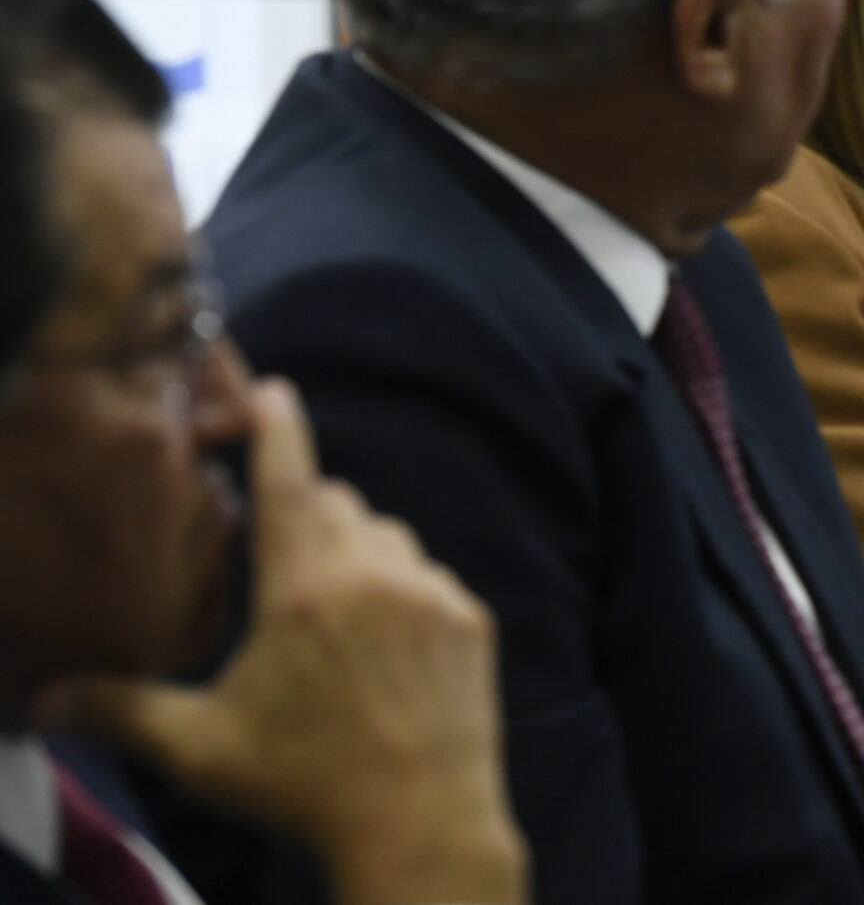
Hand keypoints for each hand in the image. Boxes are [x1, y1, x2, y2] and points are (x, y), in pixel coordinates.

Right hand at [39, 381, 525, 904]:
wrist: (419, 820)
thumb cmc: (304, 783)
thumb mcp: (201, 747)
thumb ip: (121, 711)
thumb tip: (44, 699)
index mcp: (302, 590)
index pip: (289, 482)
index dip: (279, 431)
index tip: (274, 392)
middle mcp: (372, 573)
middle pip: (336, 506)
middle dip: (305, 518)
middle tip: (281, 571)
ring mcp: (430, 592)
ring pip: (387, 538)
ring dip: (356, 557)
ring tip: (331, 626)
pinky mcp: (470, 618)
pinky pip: (429, 580)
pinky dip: (403, 596)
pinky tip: (385, 653)